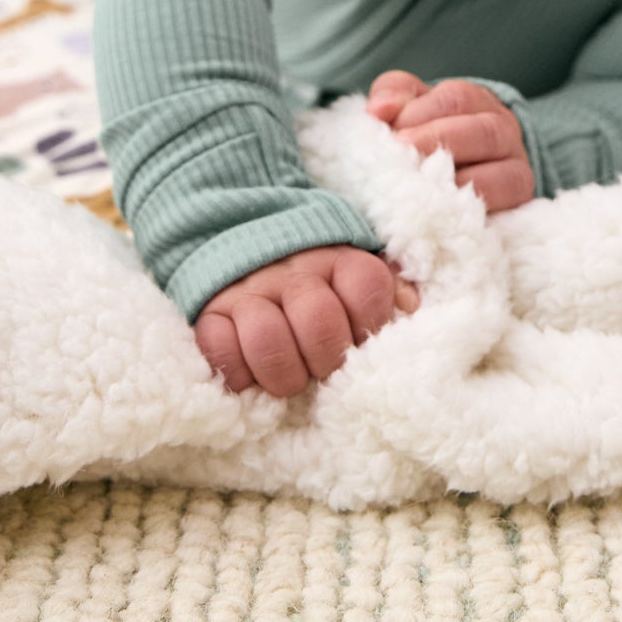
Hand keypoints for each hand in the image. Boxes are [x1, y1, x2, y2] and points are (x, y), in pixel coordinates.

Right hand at [194, 244, 418, 397]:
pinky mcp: (210, 313)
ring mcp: (249, 290)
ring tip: (289, 378)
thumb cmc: (317, 284)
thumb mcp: (356, 279)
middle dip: (326, 360)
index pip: (367, 288)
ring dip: (283, 374)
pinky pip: (221, 350)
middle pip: (318, 321)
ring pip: (268, 338)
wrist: (244, 244)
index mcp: (339, 260)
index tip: (361, 343)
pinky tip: (252, 373)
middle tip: (322, 369)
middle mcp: (294, 271)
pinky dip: (239, 373)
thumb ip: (388, 292)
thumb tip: (411, 307)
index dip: (369, 326)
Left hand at [367, 71, 535, 212]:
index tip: (393, 132)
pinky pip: (509, 216)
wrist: (457, 170)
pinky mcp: (517, 211)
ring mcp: (516, 173)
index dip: (424, 112)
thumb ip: (393, 95)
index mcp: (477, 102)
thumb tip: (378, 109)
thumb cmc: (425, 132)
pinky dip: (476, 220)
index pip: (457, 99)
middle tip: (403, 154)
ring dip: (462, 186)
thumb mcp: (408, 106)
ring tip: (422, 192)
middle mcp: (505, 133)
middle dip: (441, 143)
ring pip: (506, 177)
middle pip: (485, 133)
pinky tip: (442, 222)